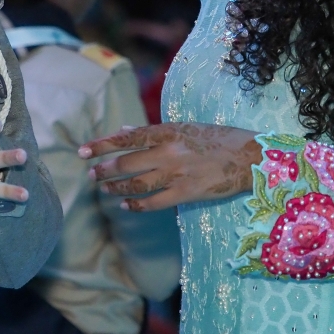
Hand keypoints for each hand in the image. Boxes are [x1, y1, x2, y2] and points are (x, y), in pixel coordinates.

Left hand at [78, 122, 260, 210]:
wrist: (250, 156)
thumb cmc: (219, 138)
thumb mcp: (186, 127)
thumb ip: (155, 132)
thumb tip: (125, 130)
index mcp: (168, 131)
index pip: (127, 137)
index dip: (103, 144)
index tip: (84, 151)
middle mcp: (169, 151)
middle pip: (127, 162)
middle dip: (105, 169)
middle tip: (91, 174)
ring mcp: (177, 173)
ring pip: (137, 183)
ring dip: (117, 187)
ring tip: (105, 189)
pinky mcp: (186, 193)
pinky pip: (154, 202)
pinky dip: (137, 204)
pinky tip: (126, 205)